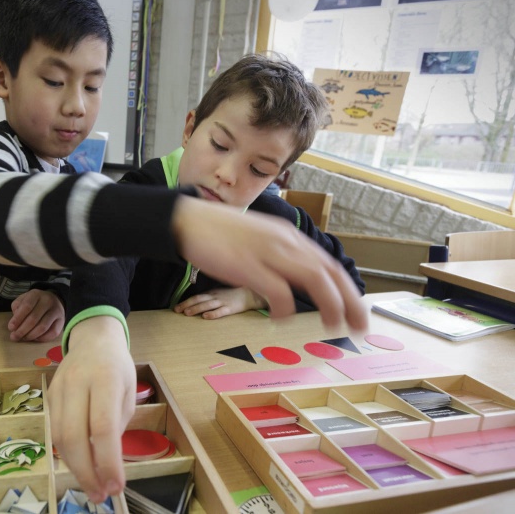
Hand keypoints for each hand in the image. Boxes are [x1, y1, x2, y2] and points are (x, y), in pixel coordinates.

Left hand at [8, 289, 63, 341]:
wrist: (54, 300)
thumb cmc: (34, 302)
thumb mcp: (23, 299)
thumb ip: (17, 308)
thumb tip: (15, 323)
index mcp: (36, 294)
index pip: (26, 306)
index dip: (18, 319)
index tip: (11, 328)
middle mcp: (48, 301)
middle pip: (34, 318)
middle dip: (22, 330)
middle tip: (14, 337)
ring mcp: (56, 311)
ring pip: (43, 327)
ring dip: (31, 336)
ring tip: (23, 338)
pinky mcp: (62, 321)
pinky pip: (52, 333)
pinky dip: (42, 338)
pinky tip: (35, 338)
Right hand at [47, 317, 134, 502]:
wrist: (93, 339)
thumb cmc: (117, 368)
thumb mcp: (128, 393)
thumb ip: (117, 425)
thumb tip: (106, 464)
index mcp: (105, 379)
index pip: (103, 427)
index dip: (108, 461)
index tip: (116, 486)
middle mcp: (78, 382)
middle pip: (74, 436)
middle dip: (86, 472)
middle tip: (99, 495)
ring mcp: (59, 388)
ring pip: (59, 437)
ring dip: (74, 467)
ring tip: (91, 485)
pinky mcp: (48, 396)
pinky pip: (54, 430)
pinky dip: (66, 453)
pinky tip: (80, 464)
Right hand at [172, 197, 367, 331]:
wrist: (186, 220)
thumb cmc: (219, 232)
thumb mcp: (258, 238)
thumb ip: (279, 255)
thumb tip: (295, 278)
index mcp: (287, 237)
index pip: (328, 264)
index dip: (347, 289)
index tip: (356, 311)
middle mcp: (284, 242)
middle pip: (329, 272)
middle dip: (349, 301)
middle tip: (359, 326)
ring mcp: (266, 253)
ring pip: (313, 278)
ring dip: (329, 304)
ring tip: (334, 326)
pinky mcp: (247, 266)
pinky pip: (277, 290)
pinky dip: (285, 308)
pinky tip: (282, 319)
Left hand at [174, 287, 266, 318]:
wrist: (249, 294)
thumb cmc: (232, 295)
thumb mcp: (218, 294)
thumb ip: (208, 298)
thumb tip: (194, 304)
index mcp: (212, 293)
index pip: (196, 297)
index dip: (186, 302)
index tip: (176, 308)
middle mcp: (215, 296)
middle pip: (199, 299)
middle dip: (187, 304)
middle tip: (176, 310)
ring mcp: (223, 302)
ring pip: (207, 305)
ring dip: (196, 308)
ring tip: (187, 313)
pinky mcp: (231, 308)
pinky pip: (221, 311)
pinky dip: (213, 314)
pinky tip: (206, 317)